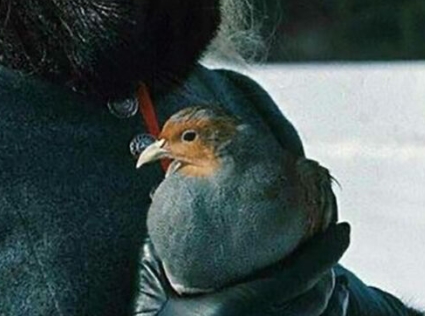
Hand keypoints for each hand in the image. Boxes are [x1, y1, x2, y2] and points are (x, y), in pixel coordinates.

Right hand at [131, 223, 350, 315]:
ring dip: (331, 297)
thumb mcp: (157, 284)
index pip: (294, 276)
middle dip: (329, 270)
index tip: (342, 230)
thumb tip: (165, 196)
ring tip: (333, 274)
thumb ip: (167, 248)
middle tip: (334, 241)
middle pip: (312, 300)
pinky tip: (328, 303)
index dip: (324, 252)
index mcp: (232, 308)